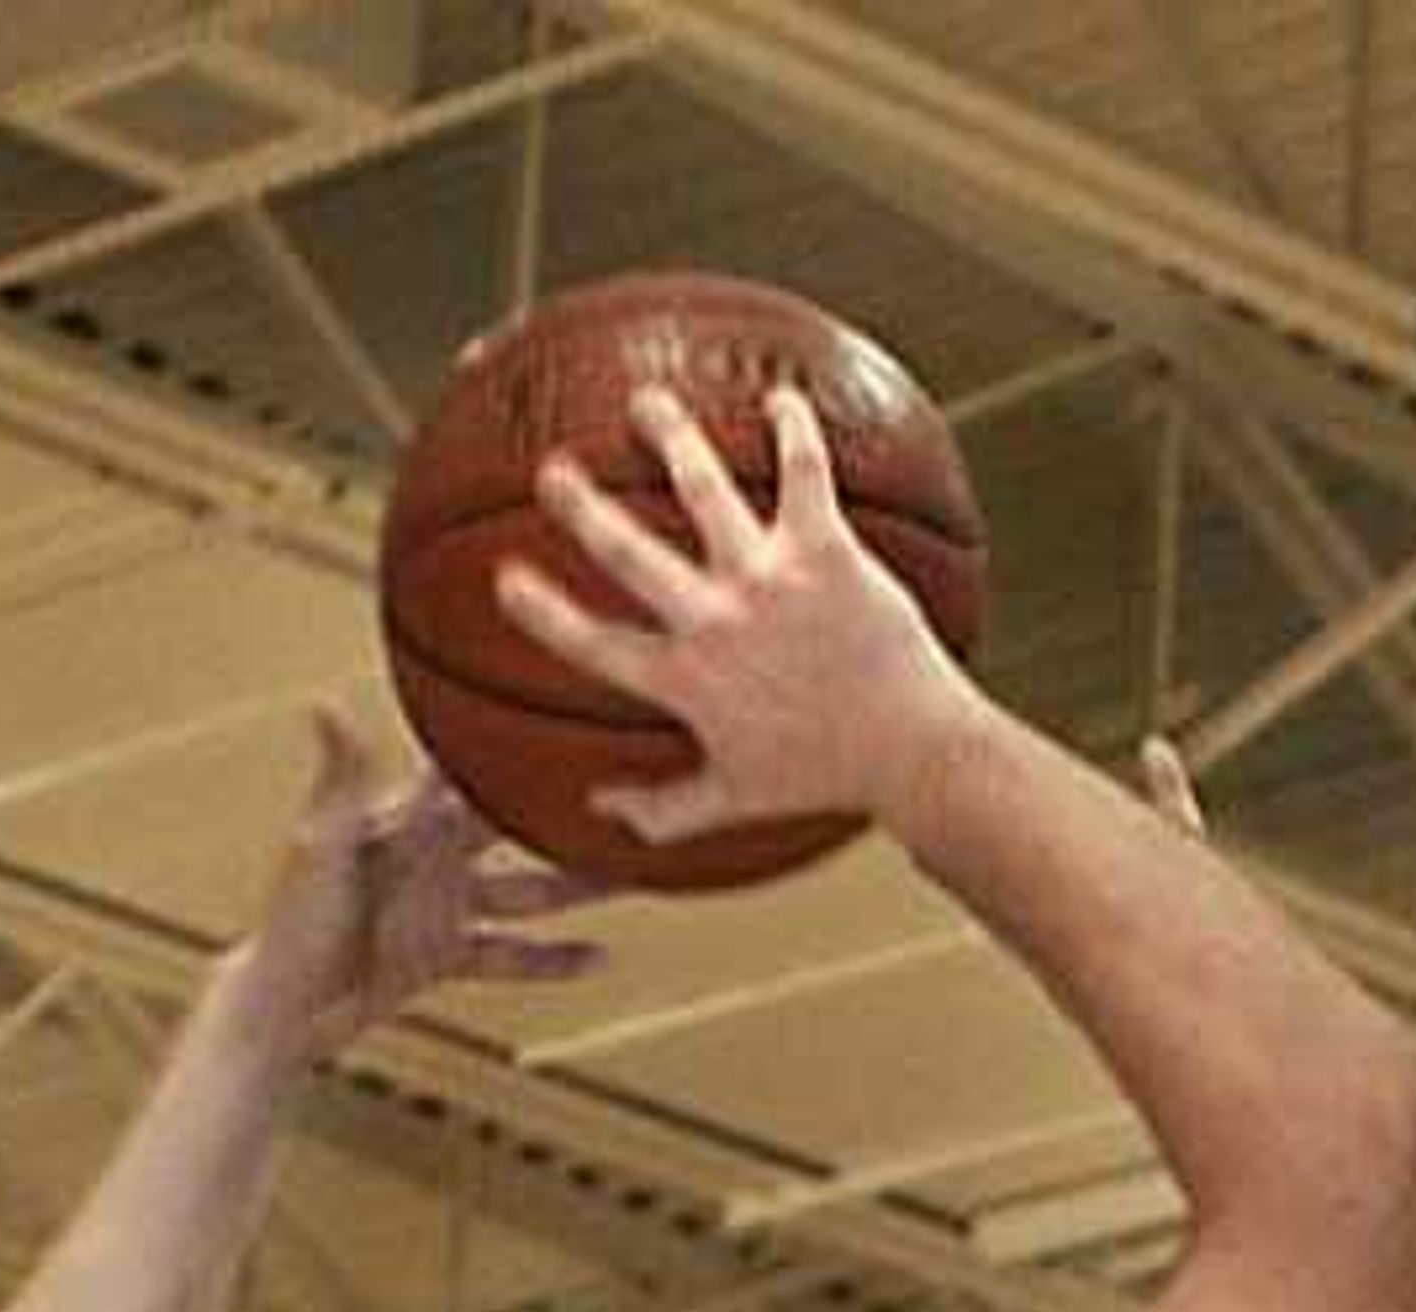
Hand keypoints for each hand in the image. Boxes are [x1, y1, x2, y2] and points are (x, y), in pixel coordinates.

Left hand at [245, 708, 596, 1058]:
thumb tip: (326, 702)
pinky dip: (552, 960)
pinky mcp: (446, 954)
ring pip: (529, 892)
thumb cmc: (291, 920)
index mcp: (410, 818)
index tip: (563, 708)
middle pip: (516, 826)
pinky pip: (511, 957)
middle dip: (565, 812)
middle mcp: (434, 855)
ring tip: (633, 875)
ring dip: (577, 886)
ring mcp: (444, 906)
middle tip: (626, 790)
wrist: (284, 1005)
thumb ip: (341, 778)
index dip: (513, 743)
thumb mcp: (320, 846)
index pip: (471, 769)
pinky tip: (601, 958)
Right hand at [501, 379, 976, 852]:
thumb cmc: (822, 777)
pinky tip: (779, 397)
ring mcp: (770, 579)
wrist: (909, 751)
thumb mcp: (732, 799)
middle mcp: (717, 622)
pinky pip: (804, 471)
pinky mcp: (825, 550)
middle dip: (582, 506)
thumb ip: (662, 808)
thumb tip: (602, 810)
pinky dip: (794, 428)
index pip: (596, 645)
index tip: (506, 580)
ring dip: (672, 438)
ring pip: (706, 489)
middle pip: (629, 552)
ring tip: (647, 402)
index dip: (545, 614)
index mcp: (687, 681)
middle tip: (552, 471)